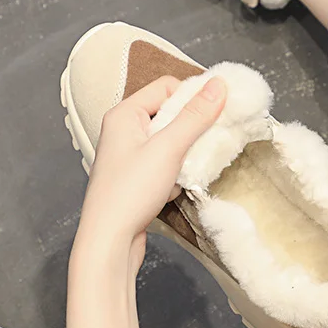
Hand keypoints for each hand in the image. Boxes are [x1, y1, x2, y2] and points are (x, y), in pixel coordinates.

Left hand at [72, 75, 225, 268]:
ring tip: (188, 166)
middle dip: (192, 126)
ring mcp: (128, 154)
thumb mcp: (169, 148)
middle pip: (169, 112)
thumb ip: (195, 115)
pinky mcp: (135, 176)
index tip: (217, 110)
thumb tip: (218, 84)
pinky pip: (165, 160)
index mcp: (125, 114)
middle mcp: (123, 129)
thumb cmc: (130, 192)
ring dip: (185, 150)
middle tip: (209, 138)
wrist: (108, 242)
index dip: (193, 95)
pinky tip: (176, 185)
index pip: (166, 86)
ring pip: (170, 138)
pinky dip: (177, 169)